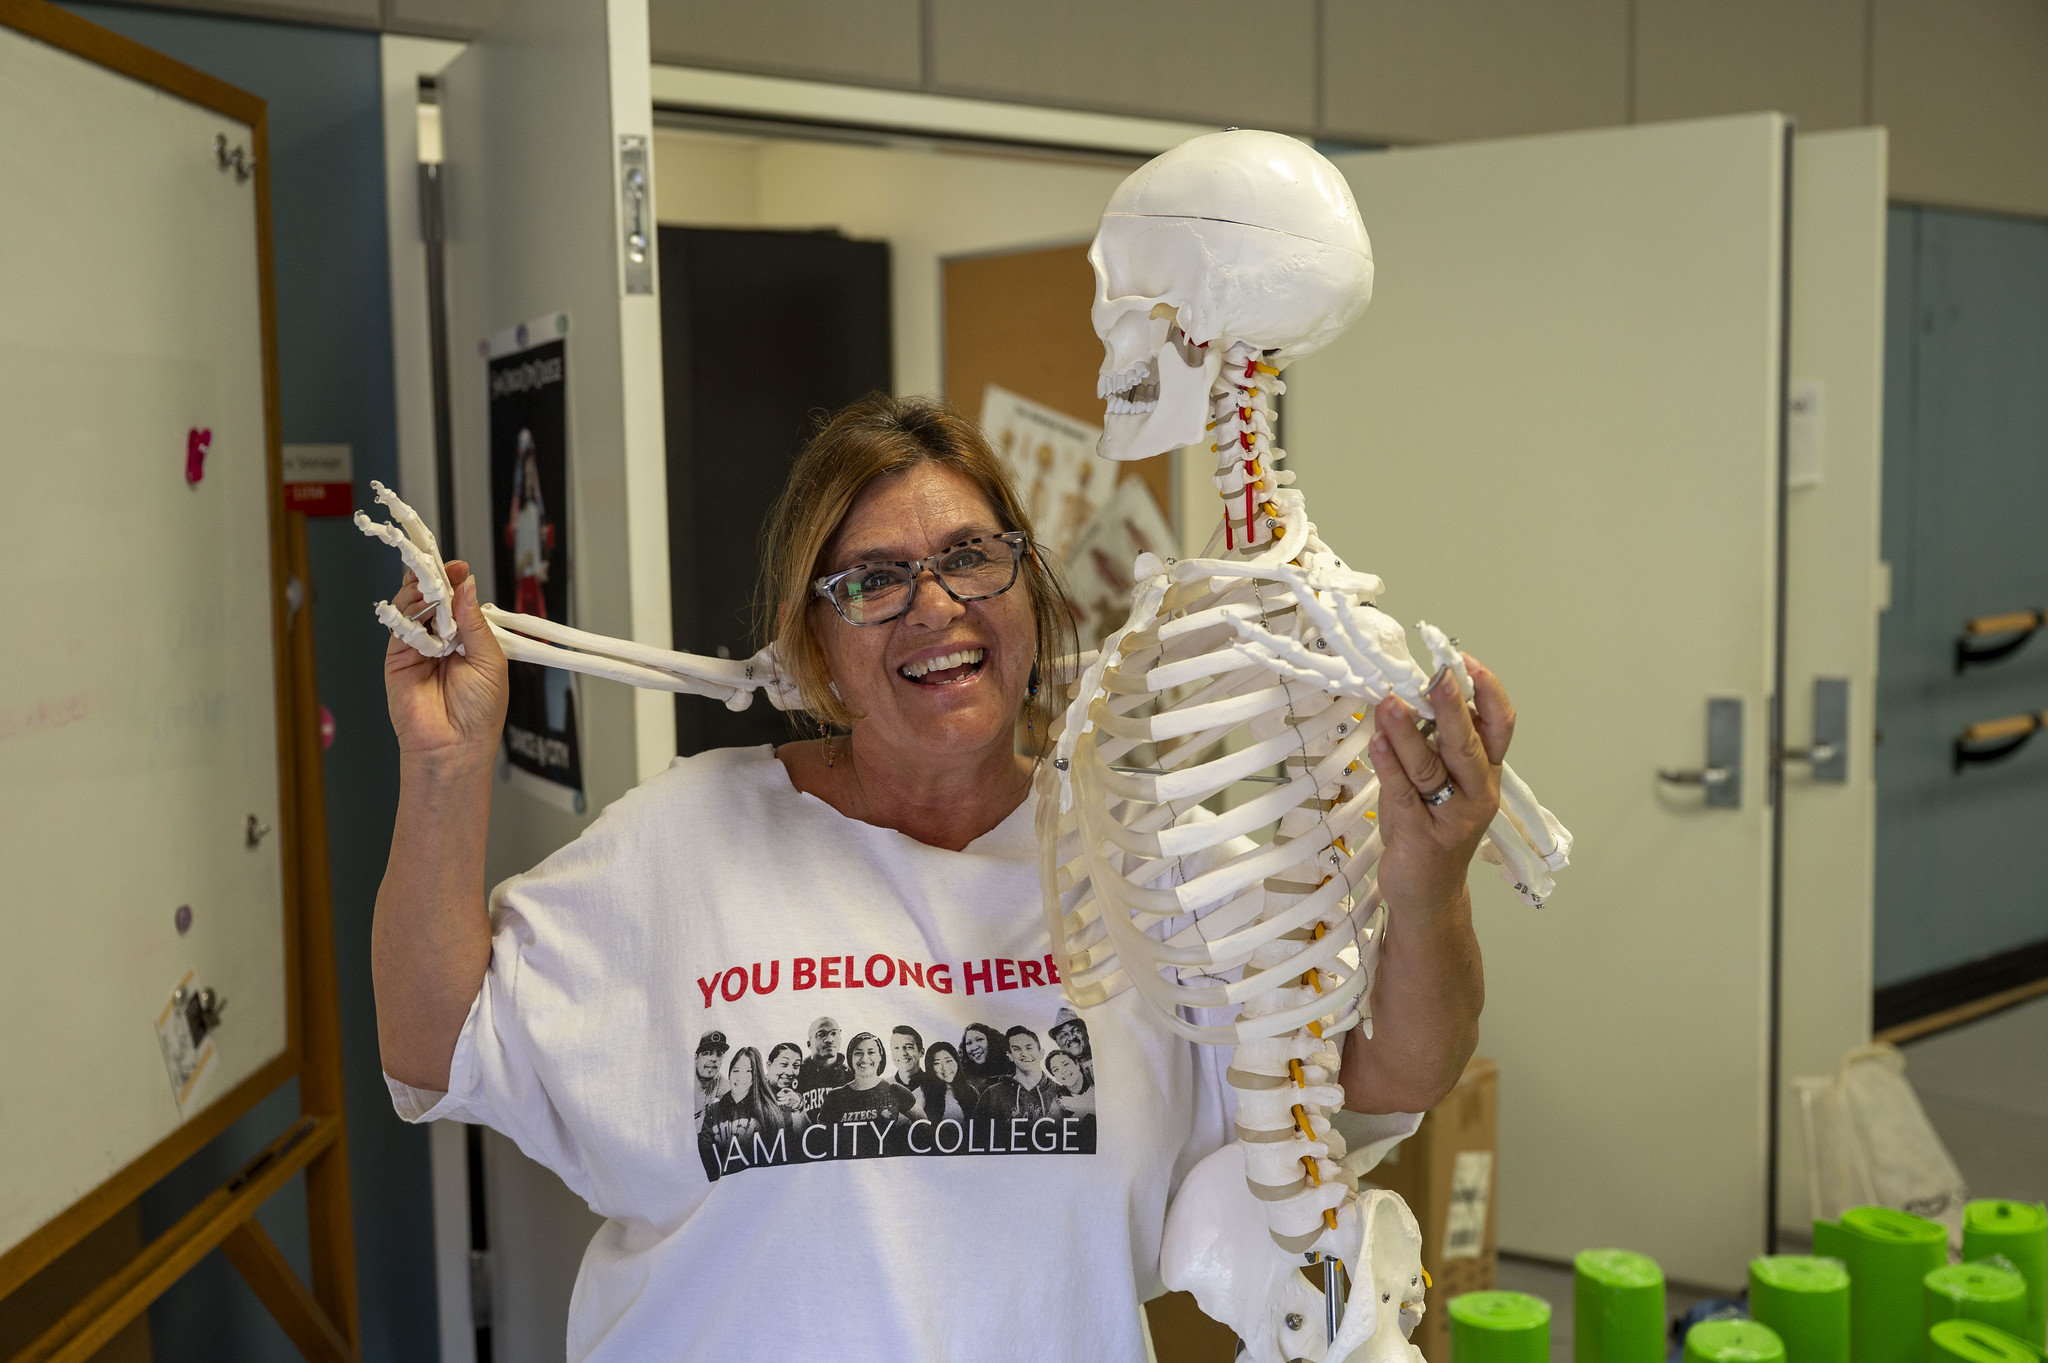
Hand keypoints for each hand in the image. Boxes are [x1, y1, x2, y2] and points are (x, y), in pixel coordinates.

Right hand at [384, 561, 507, 762]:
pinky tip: (418, 609)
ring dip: (420, 592)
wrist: (454, 746)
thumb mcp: (489, 660)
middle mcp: (443, 640)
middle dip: (434, 579)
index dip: (456, 582)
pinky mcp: (397, 657)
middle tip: (439, 568)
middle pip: (432, 598)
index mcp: (469, 639)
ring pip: (412, 607)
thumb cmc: (479, 713)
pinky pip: (398, 627)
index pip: (458, 601)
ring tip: (430, 589)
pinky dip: (406, 612)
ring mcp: (418, 647)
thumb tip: (465, 586)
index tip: (459, 567)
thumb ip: (474, 623)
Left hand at [1367, 654, 1515, 916]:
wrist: (1428, 895)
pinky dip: (1389, 765)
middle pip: (1469, 744)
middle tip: (1438, 674)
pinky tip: (1376, 742)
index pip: (1499, 726)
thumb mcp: (1439, 784)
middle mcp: (1476, 794)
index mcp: (1485, 774)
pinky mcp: (1421, 836)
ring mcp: (1451, 818)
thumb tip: (1402, 693)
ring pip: (1431, 767)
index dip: (1487, 691)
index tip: (1463, 661)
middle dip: (1452, 706)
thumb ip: (1428, 744)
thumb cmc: (1432, 830)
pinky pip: (1404, 794)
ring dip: (1408, 732)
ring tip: (1389, 702)